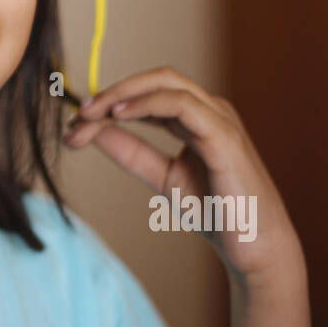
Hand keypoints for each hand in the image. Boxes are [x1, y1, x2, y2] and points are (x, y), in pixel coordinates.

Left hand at [63, 66, 302, 283]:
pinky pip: (183, 104)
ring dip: (123, 93)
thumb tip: (93, 131)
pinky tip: (120, 115)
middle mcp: (209, 110)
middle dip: (113, 90)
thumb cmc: (217, 212)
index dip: (109, 101)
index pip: (148, 93)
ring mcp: (219, 119)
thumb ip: (131, 152)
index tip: (75, 125)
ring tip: (92, 113)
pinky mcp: (224, 136)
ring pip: (168, 82)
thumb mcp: (162, 177)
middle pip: (156, 78)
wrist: (253, 248)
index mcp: (196, 118)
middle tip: (79, 112)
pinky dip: (148, 103)